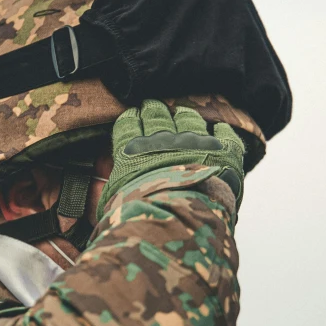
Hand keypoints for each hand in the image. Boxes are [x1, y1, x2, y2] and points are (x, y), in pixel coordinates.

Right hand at [97, 99, 244, 218]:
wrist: (177, 220)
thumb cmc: (137, 217)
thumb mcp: (109, 204)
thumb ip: (104, 188)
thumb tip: (101, 177)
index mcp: (134, 151)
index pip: (129, 127)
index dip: (131, 118)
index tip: (132, 113)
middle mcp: (164, 141)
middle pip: (158, 118)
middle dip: (154, 110)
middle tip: (152, 105)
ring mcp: (196, 143)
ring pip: (189, 120)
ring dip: (185, 114)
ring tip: (182, 111)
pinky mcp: (223, 151)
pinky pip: (225, 134)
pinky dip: (222, 130)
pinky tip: (220, 128)